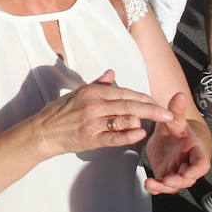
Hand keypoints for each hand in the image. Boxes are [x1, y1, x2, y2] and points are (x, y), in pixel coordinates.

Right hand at [31, 69, 173, 157]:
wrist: (43, 131)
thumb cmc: (59, 112)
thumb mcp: (77, 93)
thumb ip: (97, 84)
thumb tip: (112, 73)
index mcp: (91, 91)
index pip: (124, 92)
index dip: (143, 97)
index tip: (157, 101)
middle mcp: (93, 104)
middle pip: (129, 104)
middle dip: (152, 109)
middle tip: (168, 114)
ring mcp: (92, 121)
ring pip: (124, 119)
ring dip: (142, 121)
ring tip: (157, 123)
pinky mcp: (91, 138)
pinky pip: (114, 136)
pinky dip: (129, 135)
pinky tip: (140, 134)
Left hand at [143, 92, 209, 194]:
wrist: (168, 135)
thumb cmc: (176, 129)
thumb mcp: (174, 119)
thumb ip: (176, 109)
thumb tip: (179, 95)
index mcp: (195, 152)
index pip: (201, 164)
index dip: (196, 170)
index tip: (187, 172)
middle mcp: (188, 165)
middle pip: (188, 179)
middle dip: (178, 181)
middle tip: (167, 181)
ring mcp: (176, 172)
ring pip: (174, 185)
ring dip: (164, 187)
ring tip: (152, 184)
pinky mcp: (165, 175)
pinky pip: (162, 186)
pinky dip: (155, 187)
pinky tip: (147, 184)